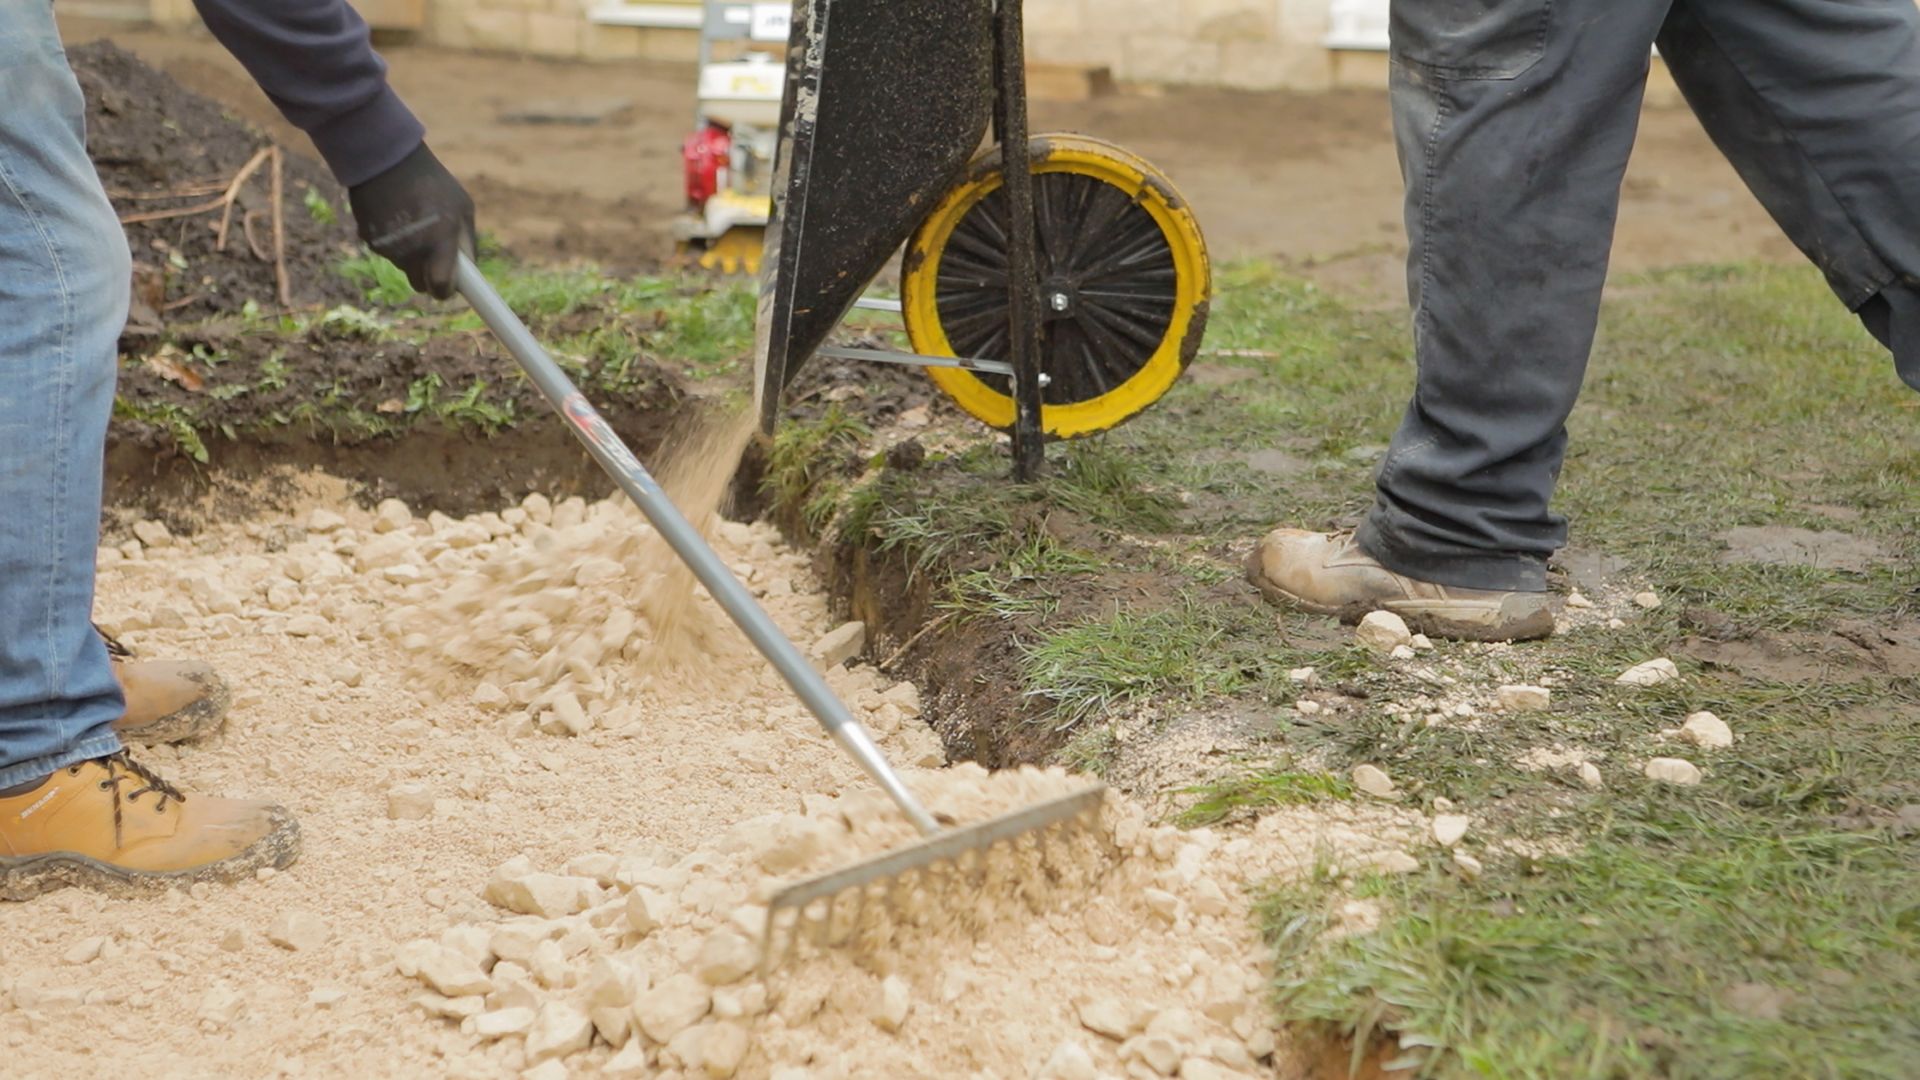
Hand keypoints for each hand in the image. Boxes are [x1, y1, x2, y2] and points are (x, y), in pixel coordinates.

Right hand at [348, 143, 473, 298]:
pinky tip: (394, 216)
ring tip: (413, 221)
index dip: (446, 291)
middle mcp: (412, 250)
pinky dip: (392, 242)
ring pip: (403, 267)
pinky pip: (386, 251)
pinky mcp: (368, 240)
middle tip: (434, 255)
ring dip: (410, 255)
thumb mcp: (462, 207)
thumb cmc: (432, 182)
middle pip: (420, 285)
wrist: (385, 157)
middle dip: (428, 276)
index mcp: (439, 242)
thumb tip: (469, 270)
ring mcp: (388, 246)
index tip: (449, 287)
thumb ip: (466, 242)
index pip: (441, 288)